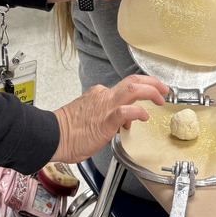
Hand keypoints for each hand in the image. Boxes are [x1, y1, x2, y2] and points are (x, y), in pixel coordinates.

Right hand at [52, 75, 168, 161]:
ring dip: (151, 90)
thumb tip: (120, 125)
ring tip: (161, 98)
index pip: (124, 89)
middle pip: (133, 81)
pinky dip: (139, 112)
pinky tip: (144, 117)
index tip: (142, 109)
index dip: (138, 97)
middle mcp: (103, 95)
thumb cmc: (66, 132)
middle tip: (163, 89)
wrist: (52, 135)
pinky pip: (127, 111)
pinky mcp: (106, 119)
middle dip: (152, 82)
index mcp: (99, 95)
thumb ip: (106, 119)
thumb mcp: (88, 119)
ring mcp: (105, 105)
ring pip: (133, 89)